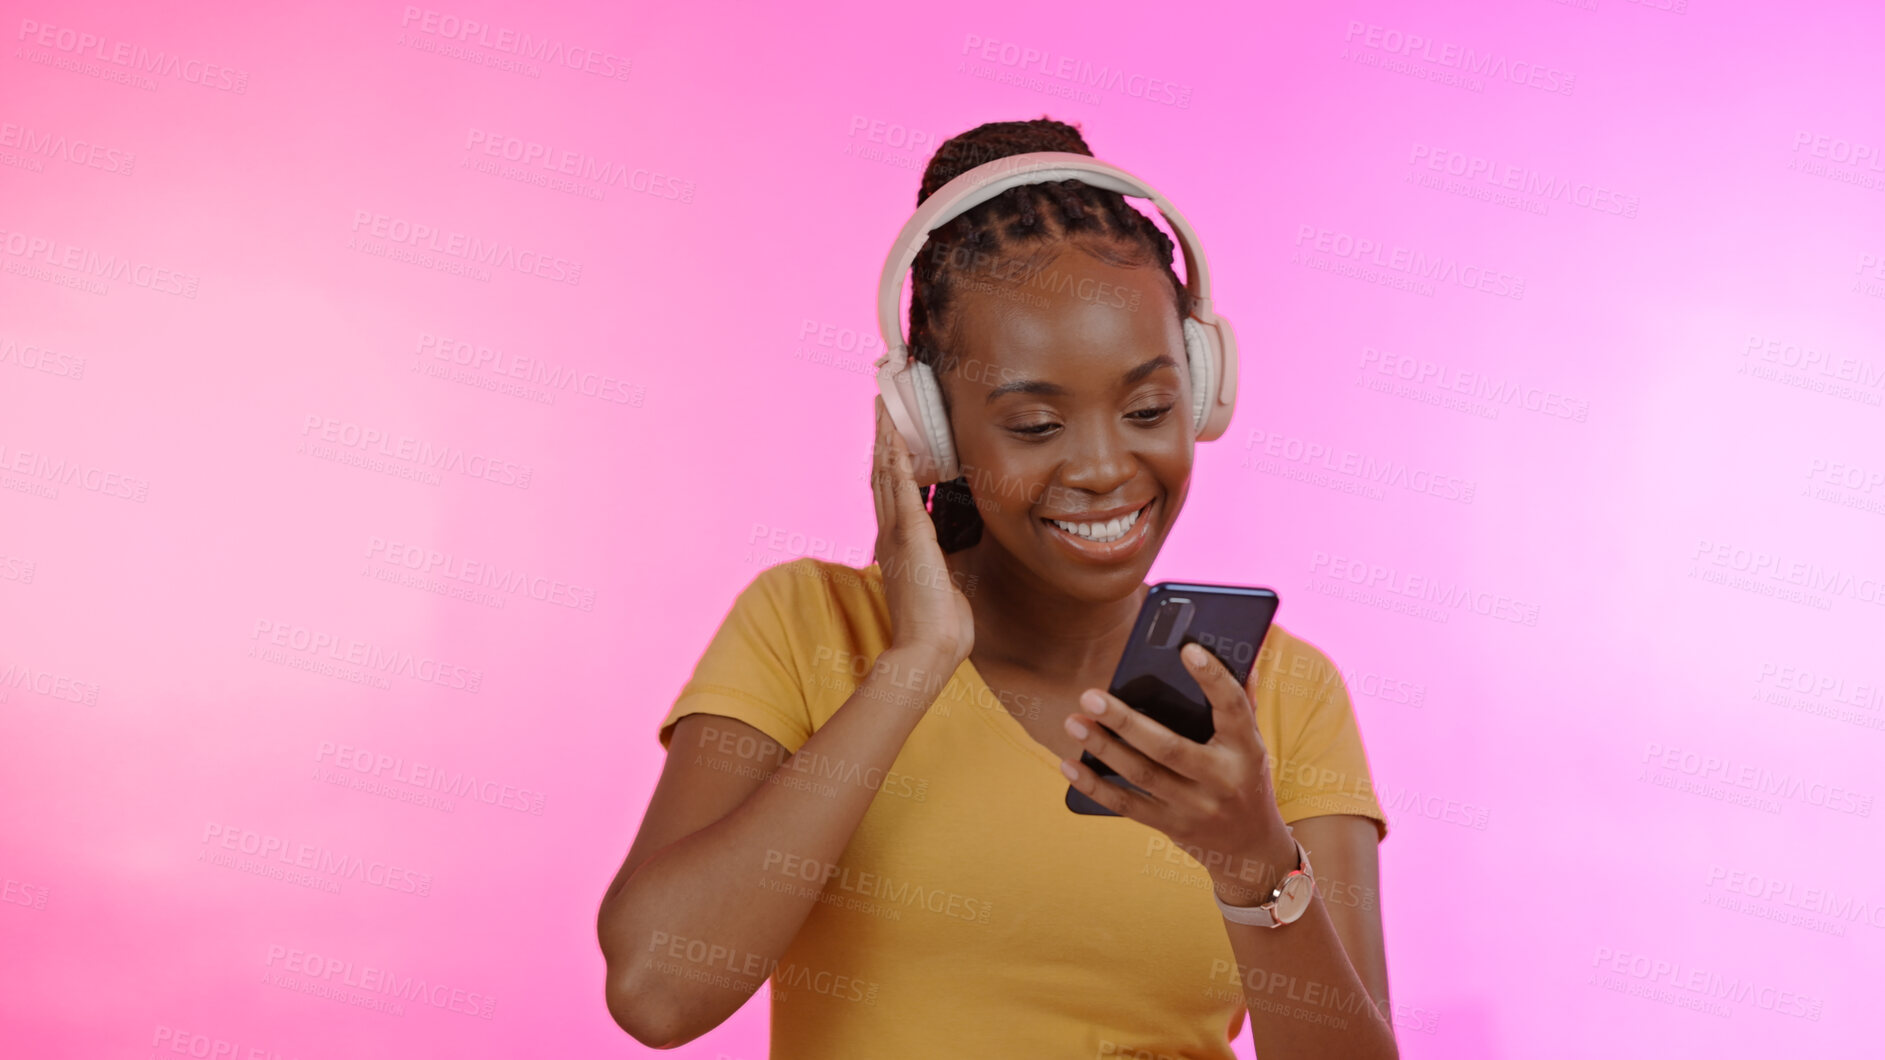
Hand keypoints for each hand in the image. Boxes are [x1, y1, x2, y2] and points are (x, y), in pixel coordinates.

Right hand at [871, 395, 973, 665]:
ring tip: (884, 405)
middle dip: (882, 437)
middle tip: (880, 404)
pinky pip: (900, 487)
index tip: (888, 434)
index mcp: (898, 546)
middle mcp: (891, 534)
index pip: (890, 492)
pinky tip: (895, 434)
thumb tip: (943, 573)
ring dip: (886, 437)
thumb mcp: (940, 590)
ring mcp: (897, 532)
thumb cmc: (937, 629)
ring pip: (886, 472)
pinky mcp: (910, 534)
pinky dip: (897, 458)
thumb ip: (938, 573)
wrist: (928, 651)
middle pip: (882, 473)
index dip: (888, 460)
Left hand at [1060, 642, 1296, 901]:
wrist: (1250, 847)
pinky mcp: (1172, 826)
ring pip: (1143, 775)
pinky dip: (1095, 786)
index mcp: (1247, 748)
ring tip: (1074, 722)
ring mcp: (1196, 807)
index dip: (1213, 678)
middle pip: (1170, 747)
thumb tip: (1242, 653)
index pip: (1233, 708)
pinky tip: (1070, 764)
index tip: (1187, 649)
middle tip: (1090, 697)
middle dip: (1126, 721)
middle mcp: (1223, 779)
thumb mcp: (1252, 743)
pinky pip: (1128, 805)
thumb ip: (1243, 700)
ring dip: (1103, 748)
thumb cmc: (1244, 777)